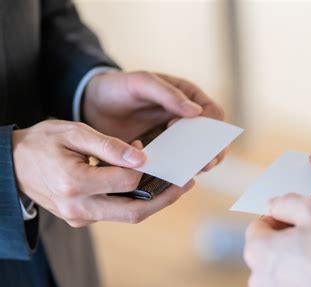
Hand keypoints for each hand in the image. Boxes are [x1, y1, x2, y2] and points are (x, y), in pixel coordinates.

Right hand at [12, 120, 193, 226]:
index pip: (126, 182)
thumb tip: (142, 157)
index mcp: (74, 183)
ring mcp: (79, 218)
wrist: (12, 165)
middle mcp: (78, 208)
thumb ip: (109, 145)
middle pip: (133, 212)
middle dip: (165, 199)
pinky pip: (115, 213)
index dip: (146, 168)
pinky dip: (135, 202)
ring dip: (154, 202)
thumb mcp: (74, 132)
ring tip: (176, 186)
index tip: (154, 154)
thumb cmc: (43, 143)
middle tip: (187, 183)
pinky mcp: (81, 220)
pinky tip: (149, 188)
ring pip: (127, 216)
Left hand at [82, 71, 225, 170]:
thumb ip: (167, 94)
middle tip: (203, 164)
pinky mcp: (163, 152)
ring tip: (190, 172)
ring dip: (198, 164)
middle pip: (212, 138)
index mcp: (188, 96)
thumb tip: (196, 112)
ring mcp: (176, 137)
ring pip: (199, 154)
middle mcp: (187, 118)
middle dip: (211, 152)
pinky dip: (178, 170)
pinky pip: (177, 164)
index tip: (187, 130)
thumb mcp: (141, 83)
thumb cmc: (118, 87)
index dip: (209, 125)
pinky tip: (171, 176)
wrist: (92, 105)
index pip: (214, 114)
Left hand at [244, 193, 310, 286]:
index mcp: (258, 251)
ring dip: (295, 265)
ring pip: (280, 274)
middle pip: (268, 251)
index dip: (280, 219)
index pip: (258, 226)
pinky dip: (303, 286)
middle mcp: (259, 280)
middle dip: (286, 242)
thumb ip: (287, 202)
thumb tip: (275, 205)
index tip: (298, 222)